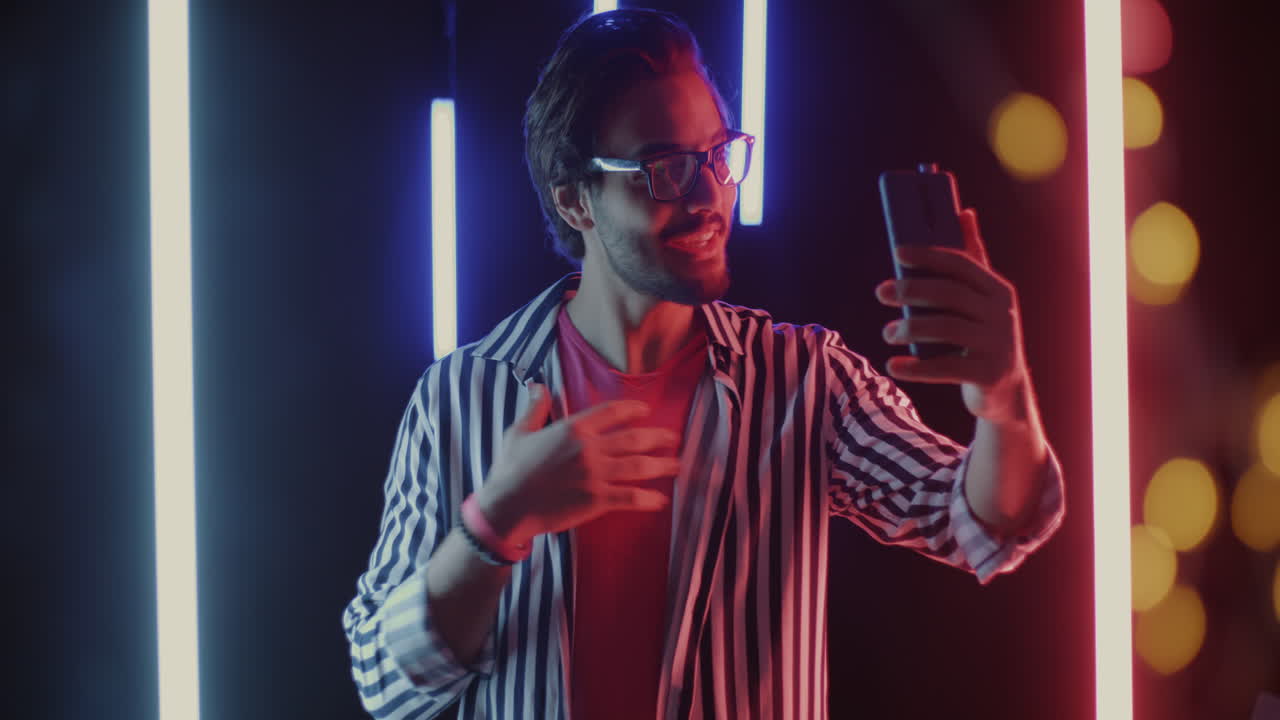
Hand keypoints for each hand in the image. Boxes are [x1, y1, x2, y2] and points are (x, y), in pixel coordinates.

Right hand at [477, 384, 679, 545]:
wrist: (507, 507)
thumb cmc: (510, 469)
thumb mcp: (518, 432)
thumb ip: (535, 408)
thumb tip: (538, 386)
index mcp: (573, 428)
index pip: (612, 412)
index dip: (633, 409)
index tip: (646, 411)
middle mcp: (590, 449)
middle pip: (634, 439)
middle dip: (658, 437)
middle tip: (673, 437)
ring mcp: (596, 475)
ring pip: (638, 467)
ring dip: (661, 465)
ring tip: (677, 464)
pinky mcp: (596, 501)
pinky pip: (630, 497)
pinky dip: (648, 499)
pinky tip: (660, 500)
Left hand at [873, 208, 1030, 423]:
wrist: (1006, 390)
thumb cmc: (982, 335)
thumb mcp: (981, 298)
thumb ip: (972, 258)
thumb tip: (964, 211)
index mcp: (998, 290)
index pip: (962, 264)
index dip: (929, 256)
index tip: (897, 253)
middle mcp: (1002, 314)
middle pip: (951, 294)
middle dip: (911, 290)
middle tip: (880, 292)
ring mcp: (998, 344)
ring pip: (947, 328)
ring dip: (910, 327)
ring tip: (887, 332)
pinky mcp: (988, 374)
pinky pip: (946, 368)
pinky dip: (917, 368)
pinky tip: (893, 366)